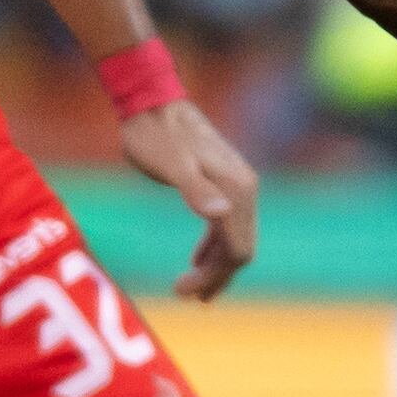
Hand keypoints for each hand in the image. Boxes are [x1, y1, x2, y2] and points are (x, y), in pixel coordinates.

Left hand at [113, 92, 260, 301]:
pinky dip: (215, 246)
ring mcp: (237, 185)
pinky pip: (228, 224)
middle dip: (216, 277)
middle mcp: (245, 188)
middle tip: (183, 295)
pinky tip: (196, 259)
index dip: (214, 277)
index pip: (238, 249)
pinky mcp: (224, 182)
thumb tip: (222, 213)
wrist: (151, 101)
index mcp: (236, 190)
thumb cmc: (154, 134)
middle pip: (242, 248)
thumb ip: (196, 189)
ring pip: (236, 238)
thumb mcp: (171, 165)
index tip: (182, 291)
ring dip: (216, 266)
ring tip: (189, 289)